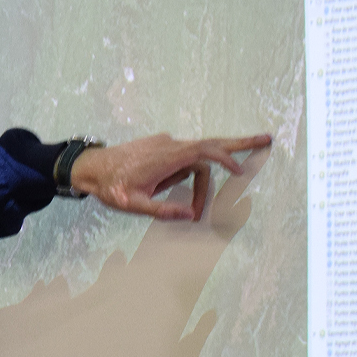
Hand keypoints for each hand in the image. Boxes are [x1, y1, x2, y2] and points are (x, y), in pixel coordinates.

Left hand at [69, 132, 270, 220]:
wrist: (90, 167)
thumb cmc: (110, 186)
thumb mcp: (132, 205)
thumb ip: (161, 211)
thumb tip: (189, 216)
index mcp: (165, 157)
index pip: (204, 151)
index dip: (225, 159)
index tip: (239, 172)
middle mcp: (169, 145)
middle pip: (211, 142)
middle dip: (240, 142)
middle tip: (266, 140)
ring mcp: (166, 144)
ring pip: (197, 158)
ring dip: (204, 180)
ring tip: (193, 208)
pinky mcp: (161, 147)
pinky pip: (184, 160)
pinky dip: (192, 173)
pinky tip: (165, 190)